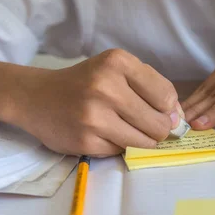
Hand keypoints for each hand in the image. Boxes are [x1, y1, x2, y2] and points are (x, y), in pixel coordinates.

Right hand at [17, 49, 182, 156]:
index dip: (169, 110)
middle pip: (159, 124)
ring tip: (125, 130)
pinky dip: (119, 147)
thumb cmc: (84, 83)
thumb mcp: (115, 71)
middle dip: (157, 129)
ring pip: (144, 142)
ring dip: (141, 141)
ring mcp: (94, 116)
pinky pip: (122, 152)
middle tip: (143, 125)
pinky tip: (105, 134)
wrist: (36, 98)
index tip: (159, 112)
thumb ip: (150, 88)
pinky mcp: (86, 141)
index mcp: (117, 62)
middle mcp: (106, 86)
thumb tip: (178, 120)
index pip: (167, 95)